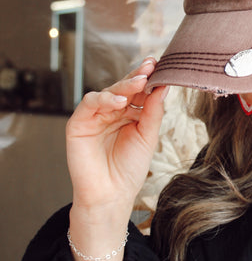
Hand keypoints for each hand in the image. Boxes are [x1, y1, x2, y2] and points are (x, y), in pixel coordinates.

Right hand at [66, 57, 167, 217]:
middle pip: (124, 88)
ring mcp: (95, 116)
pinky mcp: (79, 123)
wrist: (111, 195)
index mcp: (129, 114)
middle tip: (150, 66)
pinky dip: (104, 99)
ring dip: (124, 86)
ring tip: (140, 82)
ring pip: (108, 92)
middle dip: (137, 77)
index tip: (161, 66)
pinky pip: (90, 103)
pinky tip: (119, 101)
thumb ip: (153, 112)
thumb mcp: (147, 137)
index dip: (149, 79)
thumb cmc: (129, 169)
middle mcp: (111, 112)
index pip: (139, 92)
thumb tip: (163, 87)